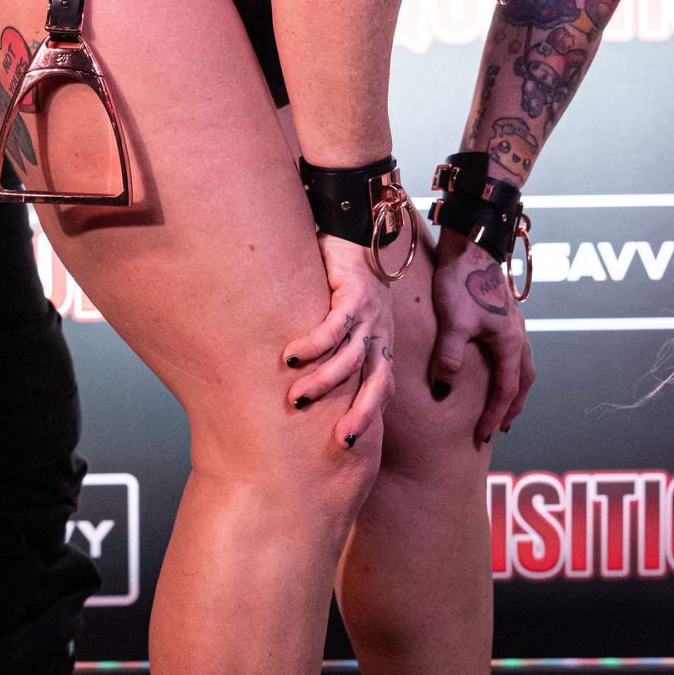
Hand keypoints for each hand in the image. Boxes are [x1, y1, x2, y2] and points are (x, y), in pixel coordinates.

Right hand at [283, 233, 396, 450]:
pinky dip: (312, 345)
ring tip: (297, 399)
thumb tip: (307, 379)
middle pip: (378, 383)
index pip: (383, 388)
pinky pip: (334, 327)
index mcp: (381, 343)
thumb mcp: (350, 317)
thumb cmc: (346, 279)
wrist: (356, 230)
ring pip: (351, 359)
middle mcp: (379, 333)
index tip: (348, 444)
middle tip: (341, 442)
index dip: (370, 416)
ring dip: (325, 383)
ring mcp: (369, 315)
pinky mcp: (353, 295)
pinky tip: (290, 357)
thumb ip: (337, 345)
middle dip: (362, 415)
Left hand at [428, 225, 534, 449]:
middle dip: (512, 406)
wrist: (470, 245)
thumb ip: (450, 357)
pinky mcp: (501, 314)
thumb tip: (444, 390)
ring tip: (501, 402)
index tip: (484, 434)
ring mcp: (512, 324)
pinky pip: (512, 351)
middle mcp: (517, 335)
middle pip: (523, 381)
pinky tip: (492, 365)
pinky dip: (507, 368)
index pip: (506, 390)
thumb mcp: (454, 322)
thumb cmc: (462, 280)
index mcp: (509, 342)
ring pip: (521, 365)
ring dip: (513, 388)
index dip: (495, 414)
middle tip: (500, 426)